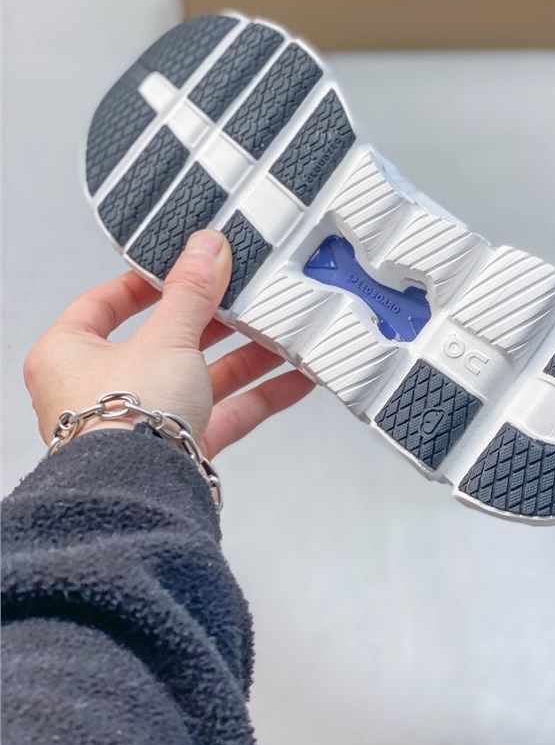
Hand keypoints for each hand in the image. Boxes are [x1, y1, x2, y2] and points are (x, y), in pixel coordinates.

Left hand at [23, 230, 314, 458]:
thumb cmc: (120, 422)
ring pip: (200, 378)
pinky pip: (224, 414)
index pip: (104, 304)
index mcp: (69, 353)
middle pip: (165, 340)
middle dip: (215, 321)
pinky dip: (259, 395)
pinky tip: (295, 378)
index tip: (183, 267)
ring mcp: (142, 421)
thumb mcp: (165, 336)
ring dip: (246, 356)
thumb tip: (206, 249)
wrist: (140, 495)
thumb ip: (192, 291)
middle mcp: (100, 389)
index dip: (145, 282)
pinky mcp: (178, 450)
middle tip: (246, 295)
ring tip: (283, 331)